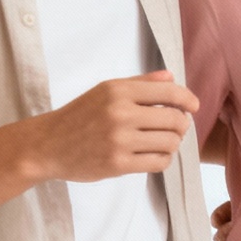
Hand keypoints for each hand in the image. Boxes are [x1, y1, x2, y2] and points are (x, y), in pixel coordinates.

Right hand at [28, 71, 197, 182]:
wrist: (47, 145)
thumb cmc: (79, 115)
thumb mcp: (105, 91)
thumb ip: (140, 83)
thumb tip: (171, 77)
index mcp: (119, 91)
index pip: (169, 92)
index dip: (188, 100)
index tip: (193, 107)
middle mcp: (120, 113)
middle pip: (174, 119)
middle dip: (181, 125)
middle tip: (176, 128)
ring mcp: (119, 140)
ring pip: (170, 142)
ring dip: (173, 143)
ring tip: (164, 142)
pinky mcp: (117, 164)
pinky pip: (158, 162)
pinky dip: (163, 159)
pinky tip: (155, 155)